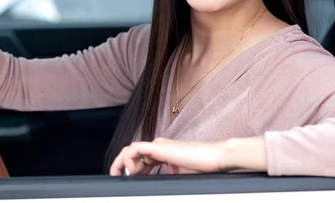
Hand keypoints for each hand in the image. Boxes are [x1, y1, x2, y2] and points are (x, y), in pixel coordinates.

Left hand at [109, 137, 226, 175]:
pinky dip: (129, 159)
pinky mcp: (159, 147)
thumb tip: (155, 189)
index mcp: (162, 153)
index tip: (128, 182)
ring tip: (122, 176)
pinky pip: (136, 149)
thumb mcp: (178, 176)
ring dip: (122, 163)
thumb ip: (164, 178)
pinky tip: (133, 171)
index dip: (130, 170)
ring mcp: (158, 145)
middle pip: (131, 153)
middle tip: (119, 179)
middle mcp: (158, 147)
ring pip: (130, 150)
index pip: (139, 159)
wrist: (215, 158)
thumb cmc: (202, 168)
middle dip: (121, 166)